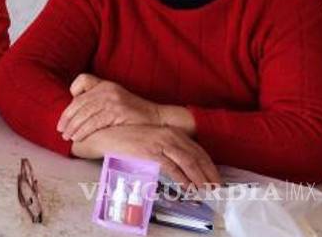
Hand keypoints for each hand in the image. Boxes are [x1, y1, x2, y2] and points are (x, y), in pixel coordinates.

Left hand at [57, 74, 164, 141]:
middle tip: (60, 129)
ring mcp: (112, 100)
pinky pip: (94, 122)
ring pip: (84, 113)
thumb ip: (97, 101)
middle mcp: (107, 89)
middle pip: (79, 101)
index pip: (82, 80)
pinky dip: (83, 131)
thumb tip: (77, 113)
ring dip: (73, 126)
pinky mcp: (117, 111)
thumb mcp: (115, 100)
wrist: (157, 120)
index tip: (67, 110)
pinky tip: (78, 138)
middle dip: (67, 117)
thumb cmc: (133, 114)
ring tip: (67, 136)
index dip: (72, 93)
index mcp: (105, 84)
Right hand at [71, 125, 221, 188]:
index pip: (197, 149)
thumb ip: (167, 149)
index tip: (214, 177)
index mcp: (171, 132)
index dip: (208, 165)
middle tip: (215, 187)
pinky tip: (188, 187)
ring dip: (199, 177)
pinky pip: (172, 167)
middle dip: (208, 173)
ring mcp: (160, 143)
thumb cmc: (128, 139)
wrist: (107, 136)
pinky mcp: (151, 152)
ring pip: (188, 162)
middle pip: (196, 156)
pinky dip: (182, 178)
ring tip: (204, 189)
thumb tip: (183, 167)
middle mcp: (169, 135)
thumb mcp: (153, 140)